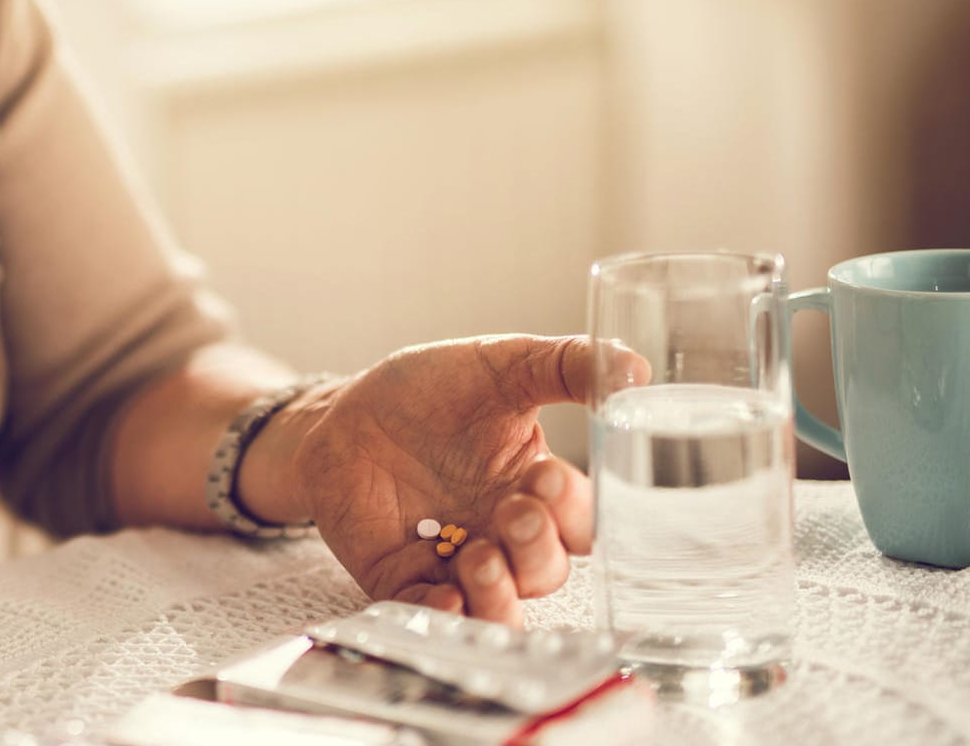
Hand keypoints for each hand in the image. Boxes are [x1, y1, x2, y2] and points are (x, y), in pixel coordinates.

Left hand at [255, 335, 635, 625]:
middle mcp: (503, 534)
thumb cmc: (427, 391)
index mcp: (535, 490)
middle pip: (547, 570)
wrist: (343, 412)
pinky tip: (446, 593)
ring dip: (500, 591)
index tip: (546, 472)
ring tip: (481, 556)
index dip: (574, 508)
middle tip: (514, 511)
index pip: (581, 521)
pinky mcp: (404, 578)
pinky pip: (432, 611)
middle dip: (537, 547)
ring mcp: (455, 561)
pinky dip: (445, 610)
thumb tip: (635, 369)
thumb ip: (565, 366)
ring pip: (499, 605)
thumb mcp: (500, 367)